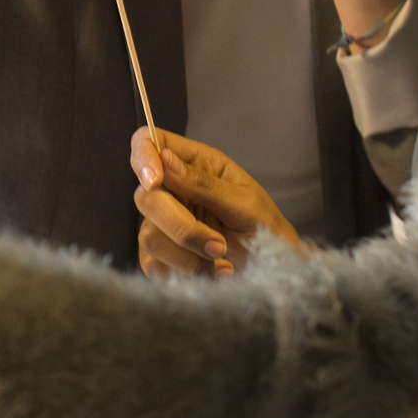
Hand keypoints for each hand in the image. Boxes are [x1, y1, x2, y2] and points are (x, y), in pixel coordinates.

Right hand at [129, 127, 303, 278]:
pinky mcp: (163, 256)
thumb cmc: (266, 229)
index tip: (155, 181)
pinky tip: (212, 274)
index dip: (143, 156)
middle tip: (218, 245)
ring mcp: (164, 223)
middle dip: (180, 227)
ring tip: (222, 262)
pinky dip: (182, 274)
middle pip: (145, 196)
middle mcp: (174, 189)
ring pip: (148, 236)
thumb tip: (164, 160)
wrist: (274, 271)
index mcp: (195, 163)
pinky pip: (152, 264)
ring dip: (187, 256)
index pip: (150, 142)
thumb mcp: (245, 203)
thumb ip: (204, 184)